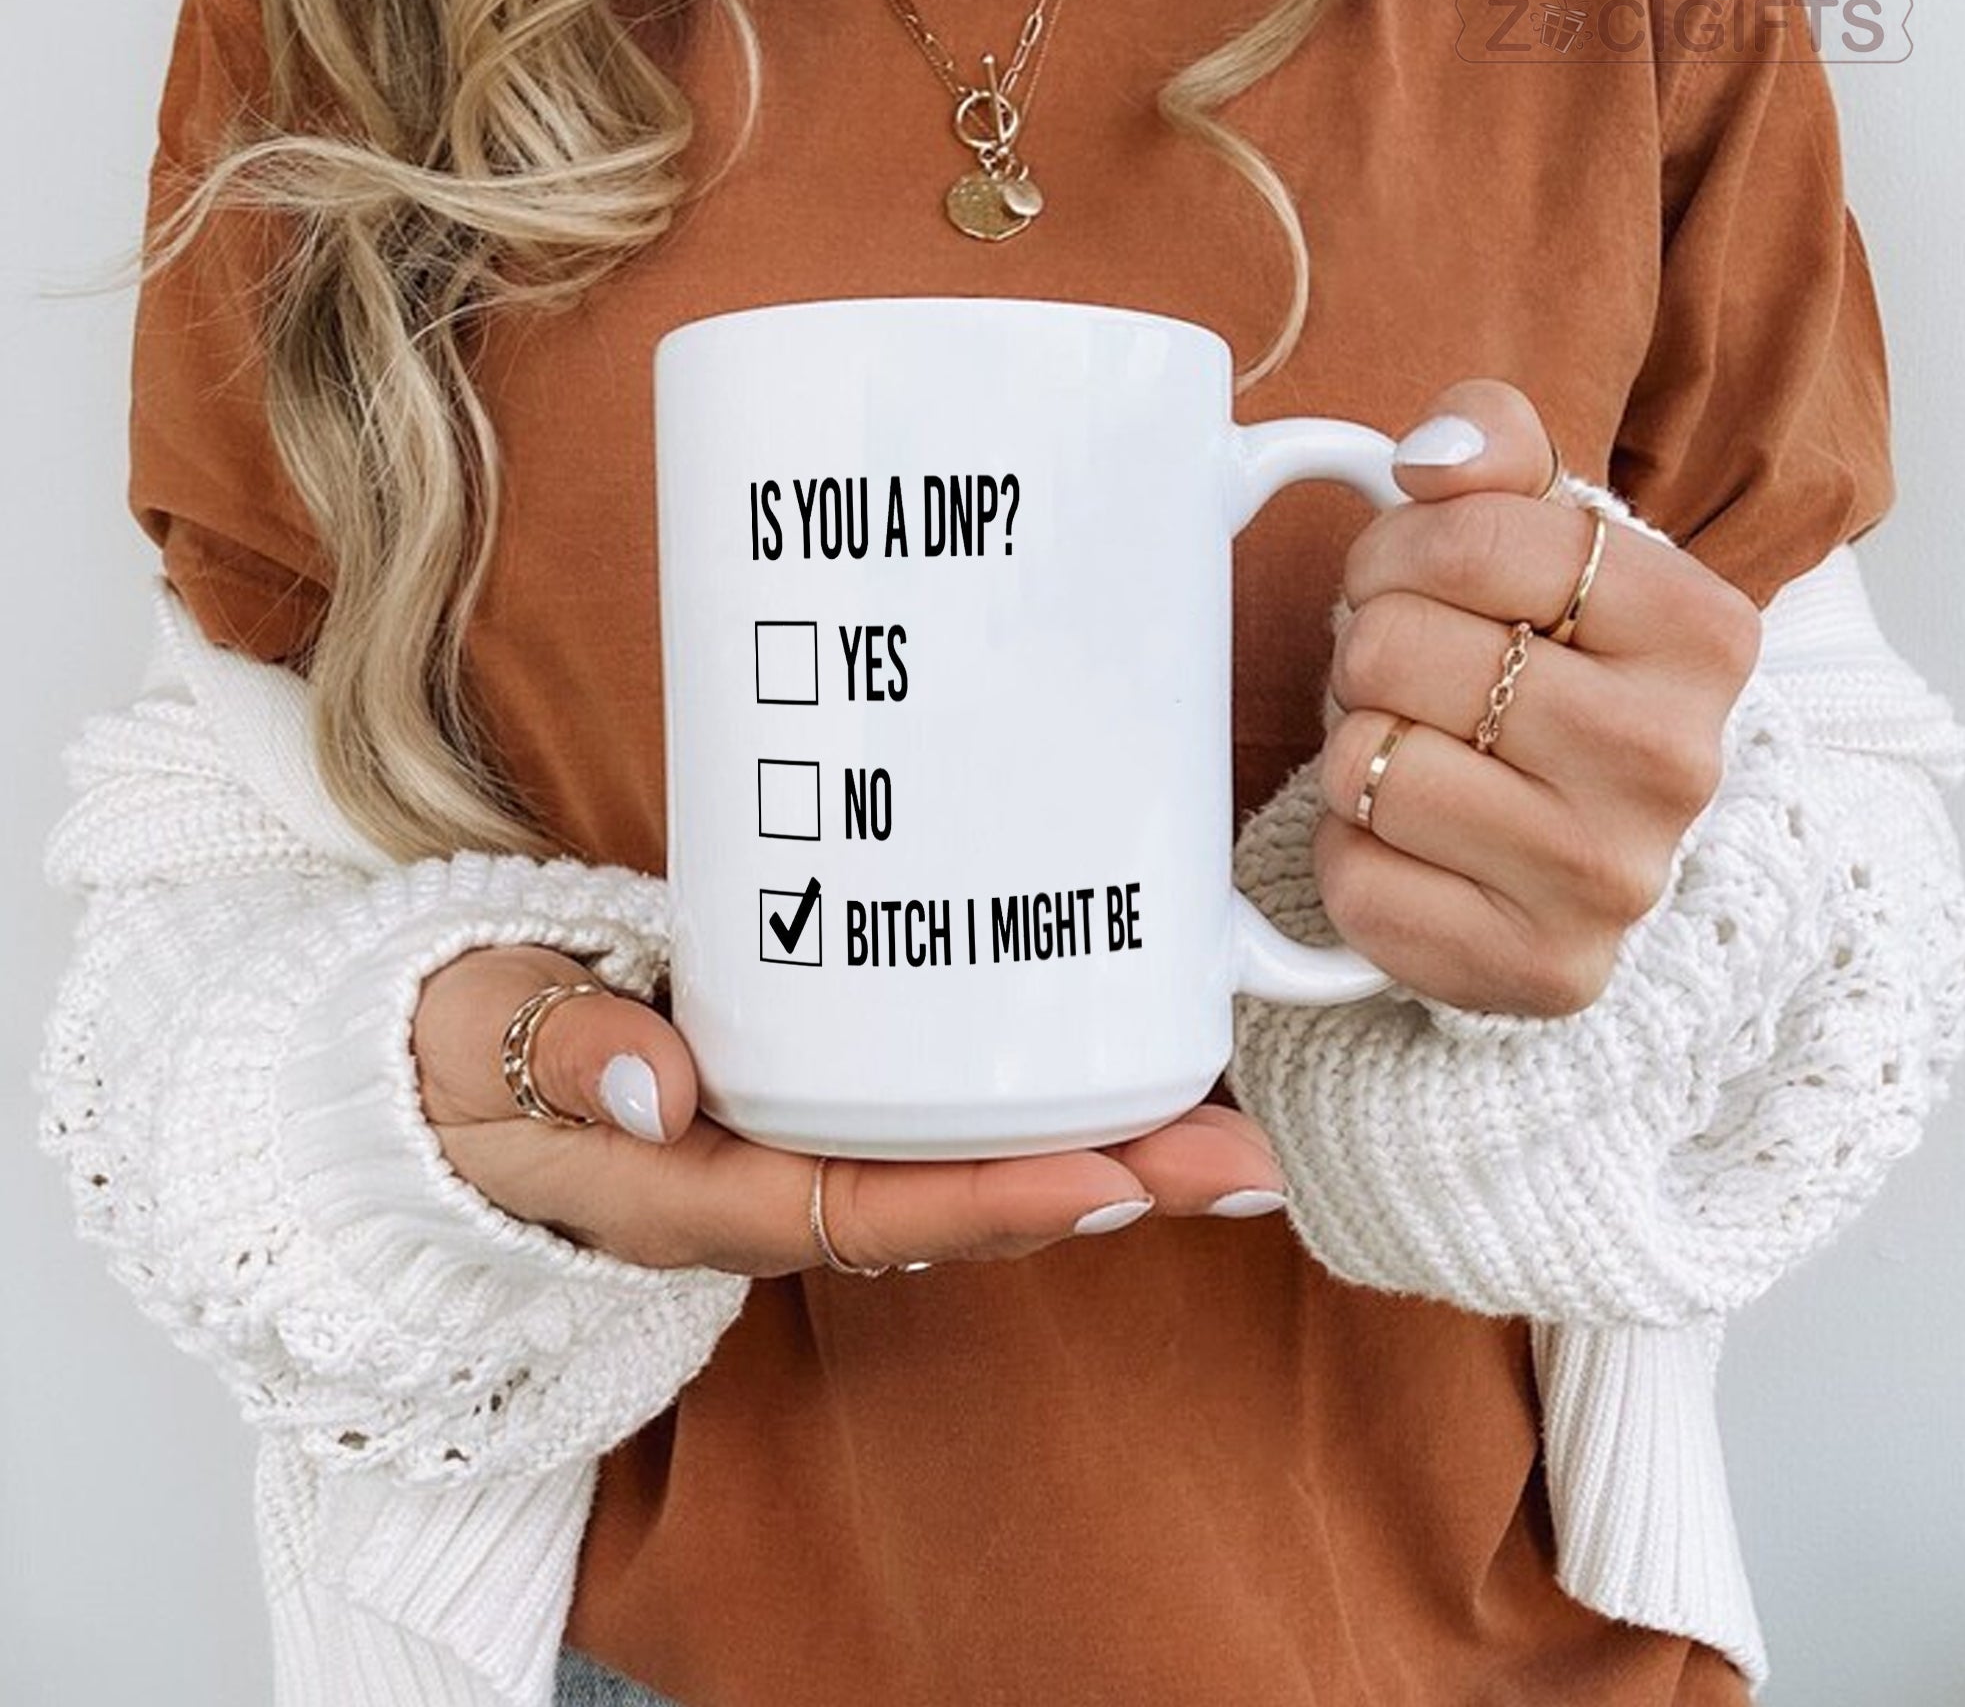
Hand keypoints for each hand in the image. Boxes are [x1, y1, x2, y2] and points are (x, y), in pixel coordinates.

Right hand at [412, 944, 1288, 1275]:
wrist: (437, 1066)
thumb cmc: (459, 1058)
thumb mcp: (477, 1043)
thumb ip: (557, 1054)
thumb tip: (656, 1080)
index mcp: (691, 1193)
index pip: (861, 1209)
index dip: (989, 1200)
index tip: (1112, 1178)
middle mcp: (767, 1187)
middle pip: (954, 1203)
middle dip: (1103, 1184)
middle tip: (1239, 1158)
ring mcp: (796, 1145)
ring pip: (963, 1166)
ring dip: (1096, 1146)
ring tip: (1224, 1125)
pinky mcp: (813, 1093)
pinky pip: (935, 1115)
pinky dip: (1031, 1103)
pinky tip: (1114, 1070)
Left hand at [1315, 380, 1762, 1017]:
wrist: (1591, 850)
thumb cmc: (1550, 676)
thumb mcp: (1547, 540)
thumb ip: (1496, 448)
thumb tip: (1435, 452)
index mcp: (1701, 631)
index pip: (1473, 536)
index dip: (1398, 549)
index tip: (1410, 579)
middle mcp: (1673, 762)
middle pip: (1393, 649)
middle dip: (1367, 651)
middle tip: (1410, 681)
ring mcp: (1611, 880)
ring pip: (1364, 765)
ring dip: (1357, 750)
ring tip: (1416, 756)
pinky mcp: (1536, 972)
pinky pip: (1355, 881)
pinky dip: (1352, 853)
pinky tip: (1413, 844)